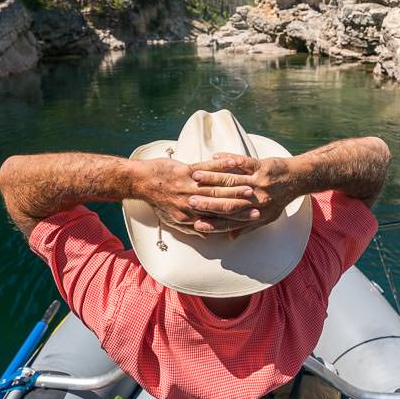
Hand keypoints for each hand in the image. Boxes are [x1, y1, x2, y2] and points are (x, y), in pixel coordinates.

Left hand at [133, 158, 259, 234]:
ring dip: (235, 186)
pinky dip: (221, 165)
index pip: (218, 219)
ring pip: (216, 187)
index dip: (237, 218)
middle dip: (241, 203)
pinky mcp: (184, 171)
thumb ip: (190, 228)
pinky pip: (206, 167)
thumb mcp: (172, 219)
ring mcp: (188, 186)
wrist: (141, 182)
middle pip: (221, 204)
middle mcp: (190, 204)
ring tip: (251, 184)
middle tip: (258, 202)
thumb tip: (206, 235)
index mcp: (189, 217)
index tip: (254, 216)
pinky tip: (233, 163)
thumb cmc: (158, 201)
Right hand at [189, 153, 298, 237]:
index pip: (231, 221)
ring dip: (212, 178)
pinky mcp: (263, 166)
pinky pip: (243, 162)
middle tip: (189, 200)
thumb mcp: (266, 217)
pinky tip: (215, 157)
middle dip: (207, 201)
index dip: (213, 223)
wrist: (298, 179)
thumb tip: (229, 238)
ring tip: (195, 176)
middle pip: (228, 202)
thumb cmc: (280, 199)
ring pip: (232, 181)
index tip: (196, 223)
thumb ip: (246, 227)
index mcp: (257, 214)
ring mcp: (260, 182)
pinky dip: (228, 159)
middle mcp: (258, 200)